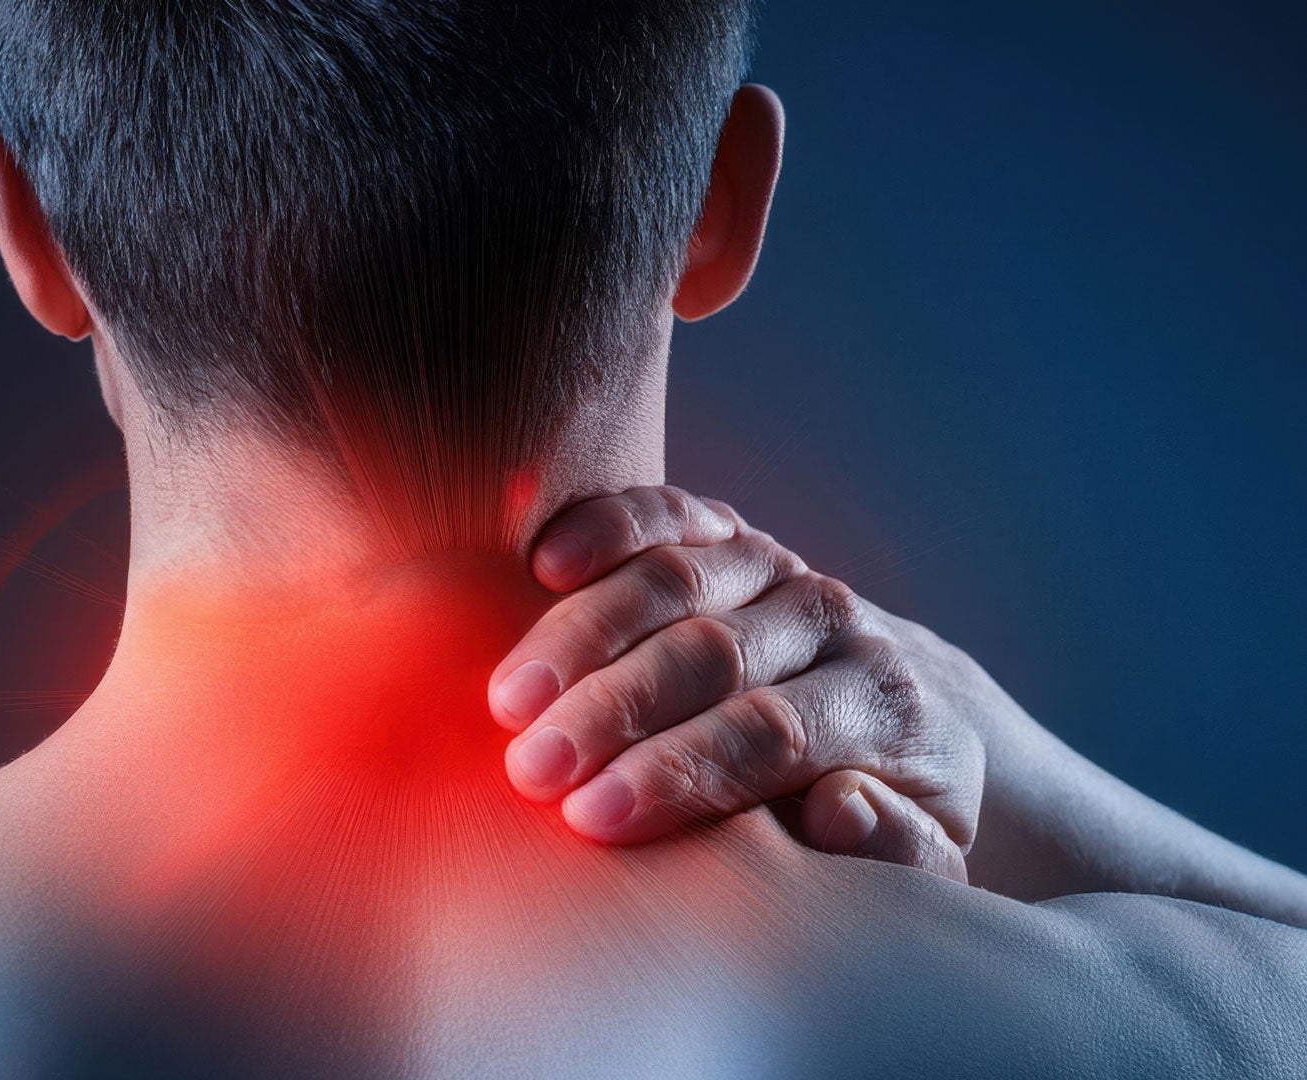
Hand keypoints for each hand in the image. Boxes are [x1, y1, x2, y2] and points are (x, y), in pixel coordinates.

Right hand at [491, 485, 983, 881]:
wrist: (905, 707)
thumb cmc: (874, 804)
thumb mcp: (916, 851)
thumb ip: (896, 848)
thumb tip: (840, 806)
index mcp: (880, 704)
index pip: (772, 730)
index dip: (677, 771)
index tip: (590, 817)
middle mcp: (831, 621)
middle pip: (714, 652)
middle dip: (613, 711)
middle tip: (531, 768)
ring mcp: (774, 566)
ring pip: (676, 579)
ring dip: (582, 636)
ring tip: (509, 700)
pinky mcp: (725, 531)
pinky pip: (664, 512)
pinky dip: (603, 526)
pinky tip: (542, 562)